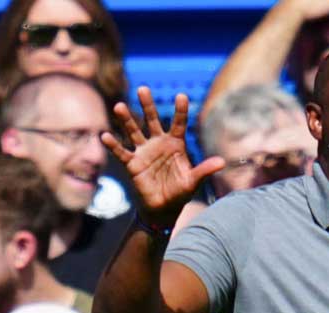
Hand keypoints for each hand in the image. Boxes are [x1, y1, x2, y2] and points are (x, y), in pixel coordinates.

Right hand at [101, 87, 224, 227]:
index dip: (180, 111)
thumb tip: (223, 162)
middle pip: (152, 120)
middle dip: (147, 106)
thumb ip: (205, 170)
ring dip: (126, 120)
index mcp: (176, 144)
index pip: (179, 124)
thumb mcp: (193, 181)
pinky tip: (105, 136)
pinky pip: (121, 152)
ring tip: (120, 107)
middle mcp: (158, 143)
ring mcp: (144, 152)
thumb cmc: (180, 192)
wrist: (163, 209)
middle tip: (143, 89)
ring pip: (134, 131)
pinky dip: (113, 145)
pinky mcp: (132, 163)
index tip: (181, 96)